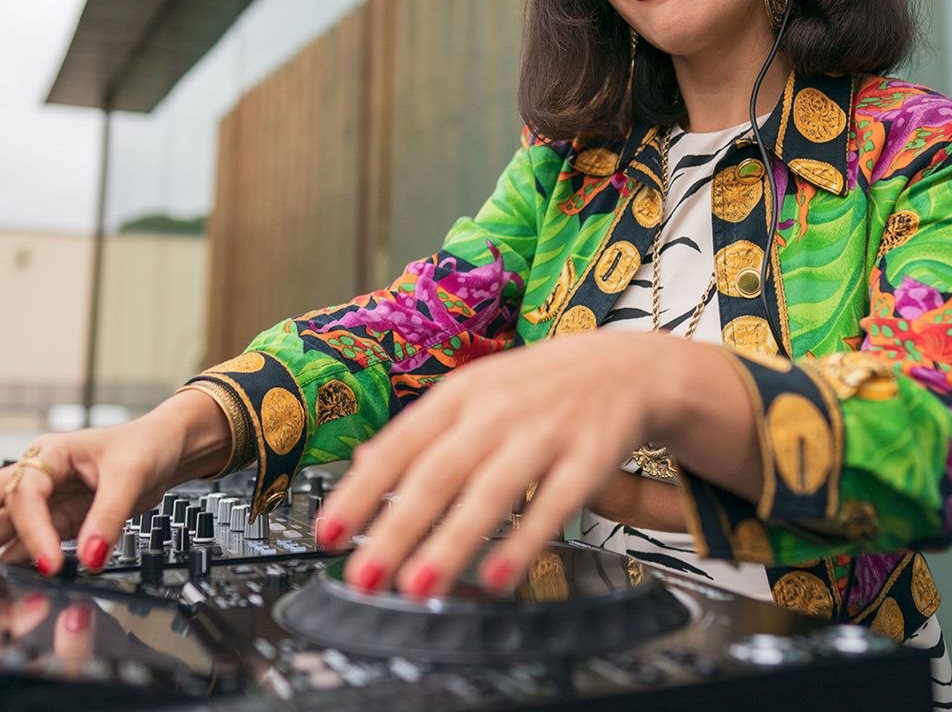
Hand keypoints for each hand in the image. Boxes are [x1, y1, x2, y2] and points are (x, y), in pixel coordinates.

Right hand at [0, 390, 230, 575]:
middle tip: (5, 575)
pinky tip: (31, 585)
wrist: (167, 449)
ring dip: (11, 559)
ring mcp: (46, 504)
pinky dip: (29, 566)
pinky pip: (33, 548)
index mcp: (50, 454)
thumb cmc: (148, 445)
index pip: (26, 495)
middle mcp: (40, 479)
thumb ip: (110, 516)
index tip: (50, 563)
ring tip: (16, 588)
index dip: (33, 531)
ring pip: (7, 532)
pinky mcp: (58, 525)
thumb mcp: (132, 474)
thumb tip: (92, 557)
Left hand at [316, 331, 720, 598]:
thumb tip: (363, 465)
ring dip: (451, 541)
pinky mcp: (588, 457)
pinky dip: (523, 542)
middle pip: (439, 472)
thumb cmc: (537, 387)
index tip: (329, 534)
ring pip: (491, 490)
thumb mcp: (475, 392)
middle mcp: (497, 410)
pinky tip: (496, 578)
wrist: (623, 366)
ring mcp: (544, 432)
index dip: (362, 489)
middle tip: (363, 578)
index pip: (400, 443)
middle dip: (397, 527)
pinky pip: (553, 504)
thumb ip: (423, 431)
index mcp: (462, 393)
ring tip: (417, 585)